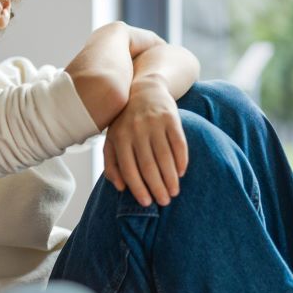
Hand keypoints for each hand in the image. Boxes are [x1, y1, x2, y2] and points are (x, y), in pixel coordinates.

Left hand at [102, 75, 187, 205]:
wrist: (144, 90)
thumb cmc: (125, 122)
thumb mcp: (112, 139)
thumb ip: (111, 163)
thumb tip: (120, 187)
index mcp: (119, 137)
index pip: (129, 168)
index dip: (138, 188)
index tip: (146, 203)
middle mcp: (136, 130)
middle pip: (148, 165)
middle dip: (157, 187)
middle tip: (164, 202)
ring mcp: (154, 123)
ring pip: (164, 156)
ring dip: (171, 178)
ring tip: (174, 191)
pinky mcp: (171, 118)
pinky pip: (178, 143)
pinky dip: (181, 159)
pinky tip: (182, 172)